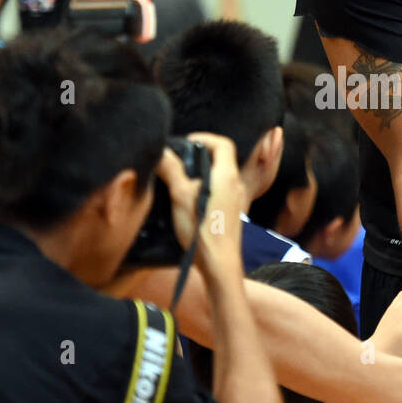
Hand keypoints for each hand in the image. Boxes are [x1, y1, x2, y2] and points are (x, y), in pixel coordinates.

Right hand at [156, 133, 245, 265]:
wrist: (219, 263)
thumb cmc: (201, 230)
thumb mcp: (180, 197)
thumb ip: (172, 171)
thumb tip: (163, 152)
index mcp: (227, 176)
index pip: (223, 143)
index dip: (205, 138)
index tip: (188, 143)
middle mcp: (237, 184)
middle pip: (223, 158)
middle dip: (202, 155)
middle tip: (181, 160)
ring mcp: (238, 199)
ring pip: (222, 175)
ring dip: (204, 172)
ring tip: (182, 179)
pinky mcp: (234, 212)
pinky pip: (222, 190)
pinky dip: (208, 186)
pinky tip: (192, 198)